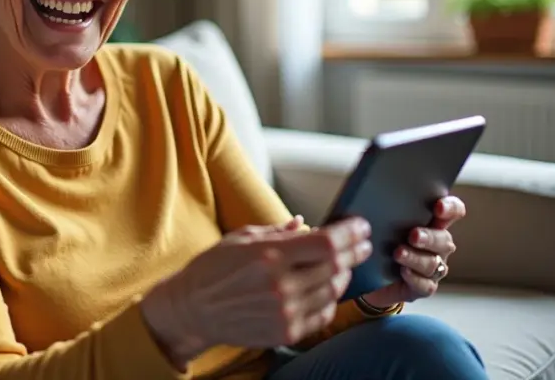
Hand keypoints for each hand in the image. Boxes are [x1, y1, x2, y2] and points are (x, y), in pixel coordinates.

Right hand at [140, 216, 372, 367]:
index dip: (350, 234)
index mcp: (269, 256)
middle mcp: (280, 285)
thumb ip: (277, 231)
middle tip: (361, 244)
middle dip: (354, 252)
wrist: (193, 309)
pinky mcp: (285, 332)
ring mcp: (284, 312)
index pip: (326, 244)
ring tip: (342, 265)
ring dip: (343, 275)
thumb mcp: (241, 238)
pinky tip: (326, 288)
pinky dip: (330, 299)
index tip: (360, 227)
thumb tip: (304, 223)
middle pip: (336, 267)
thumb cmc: (213, 269)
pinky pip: (323, 314)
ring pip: (333, 291)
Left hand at [361, 195, 465, 309]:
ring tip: (398, 253)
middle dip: (429, 236)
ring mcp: (433, 266)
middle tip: (413, 235)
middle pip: (444, 238)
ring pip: (433, 262)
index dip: (450, 208)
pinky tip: (402, 272)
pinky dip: (414, 278)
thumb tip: (368, 190)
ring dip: (416, 258)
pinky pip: (425, 285)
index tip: (438, 206)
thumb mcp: (378, 219)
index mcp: (431, 221)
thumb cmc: (377, 238)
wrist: (368, 274)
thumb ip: (382, 205)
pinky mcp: (423, 287)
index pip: (452, 210)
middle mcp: (437, 244)